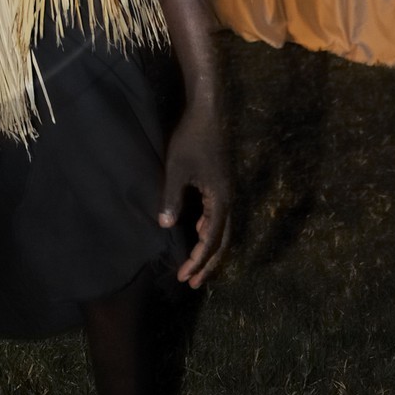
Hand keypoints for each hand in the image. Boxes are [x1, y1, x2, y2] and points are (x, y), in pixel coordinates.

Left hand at [159, 105, 231, 289]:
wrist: (208, 112)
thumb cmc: (190, 139)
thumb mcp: (177, 169)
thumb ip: (171, 198)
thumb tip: (165, 226)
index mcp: (220, 200)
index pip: (211, 240)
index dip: (198, 261)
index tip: (184, 277)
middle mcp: (229, 199)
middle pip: (223, 240)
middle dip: (208, 263)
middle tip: (193, 283)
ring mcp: (227, 191)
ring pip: (223, 229)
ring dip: (210, 248)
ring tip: (197, 265)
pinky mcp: (222, 183)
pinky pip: (219, 214)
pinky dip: (211, 229)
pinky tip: (198, 229)